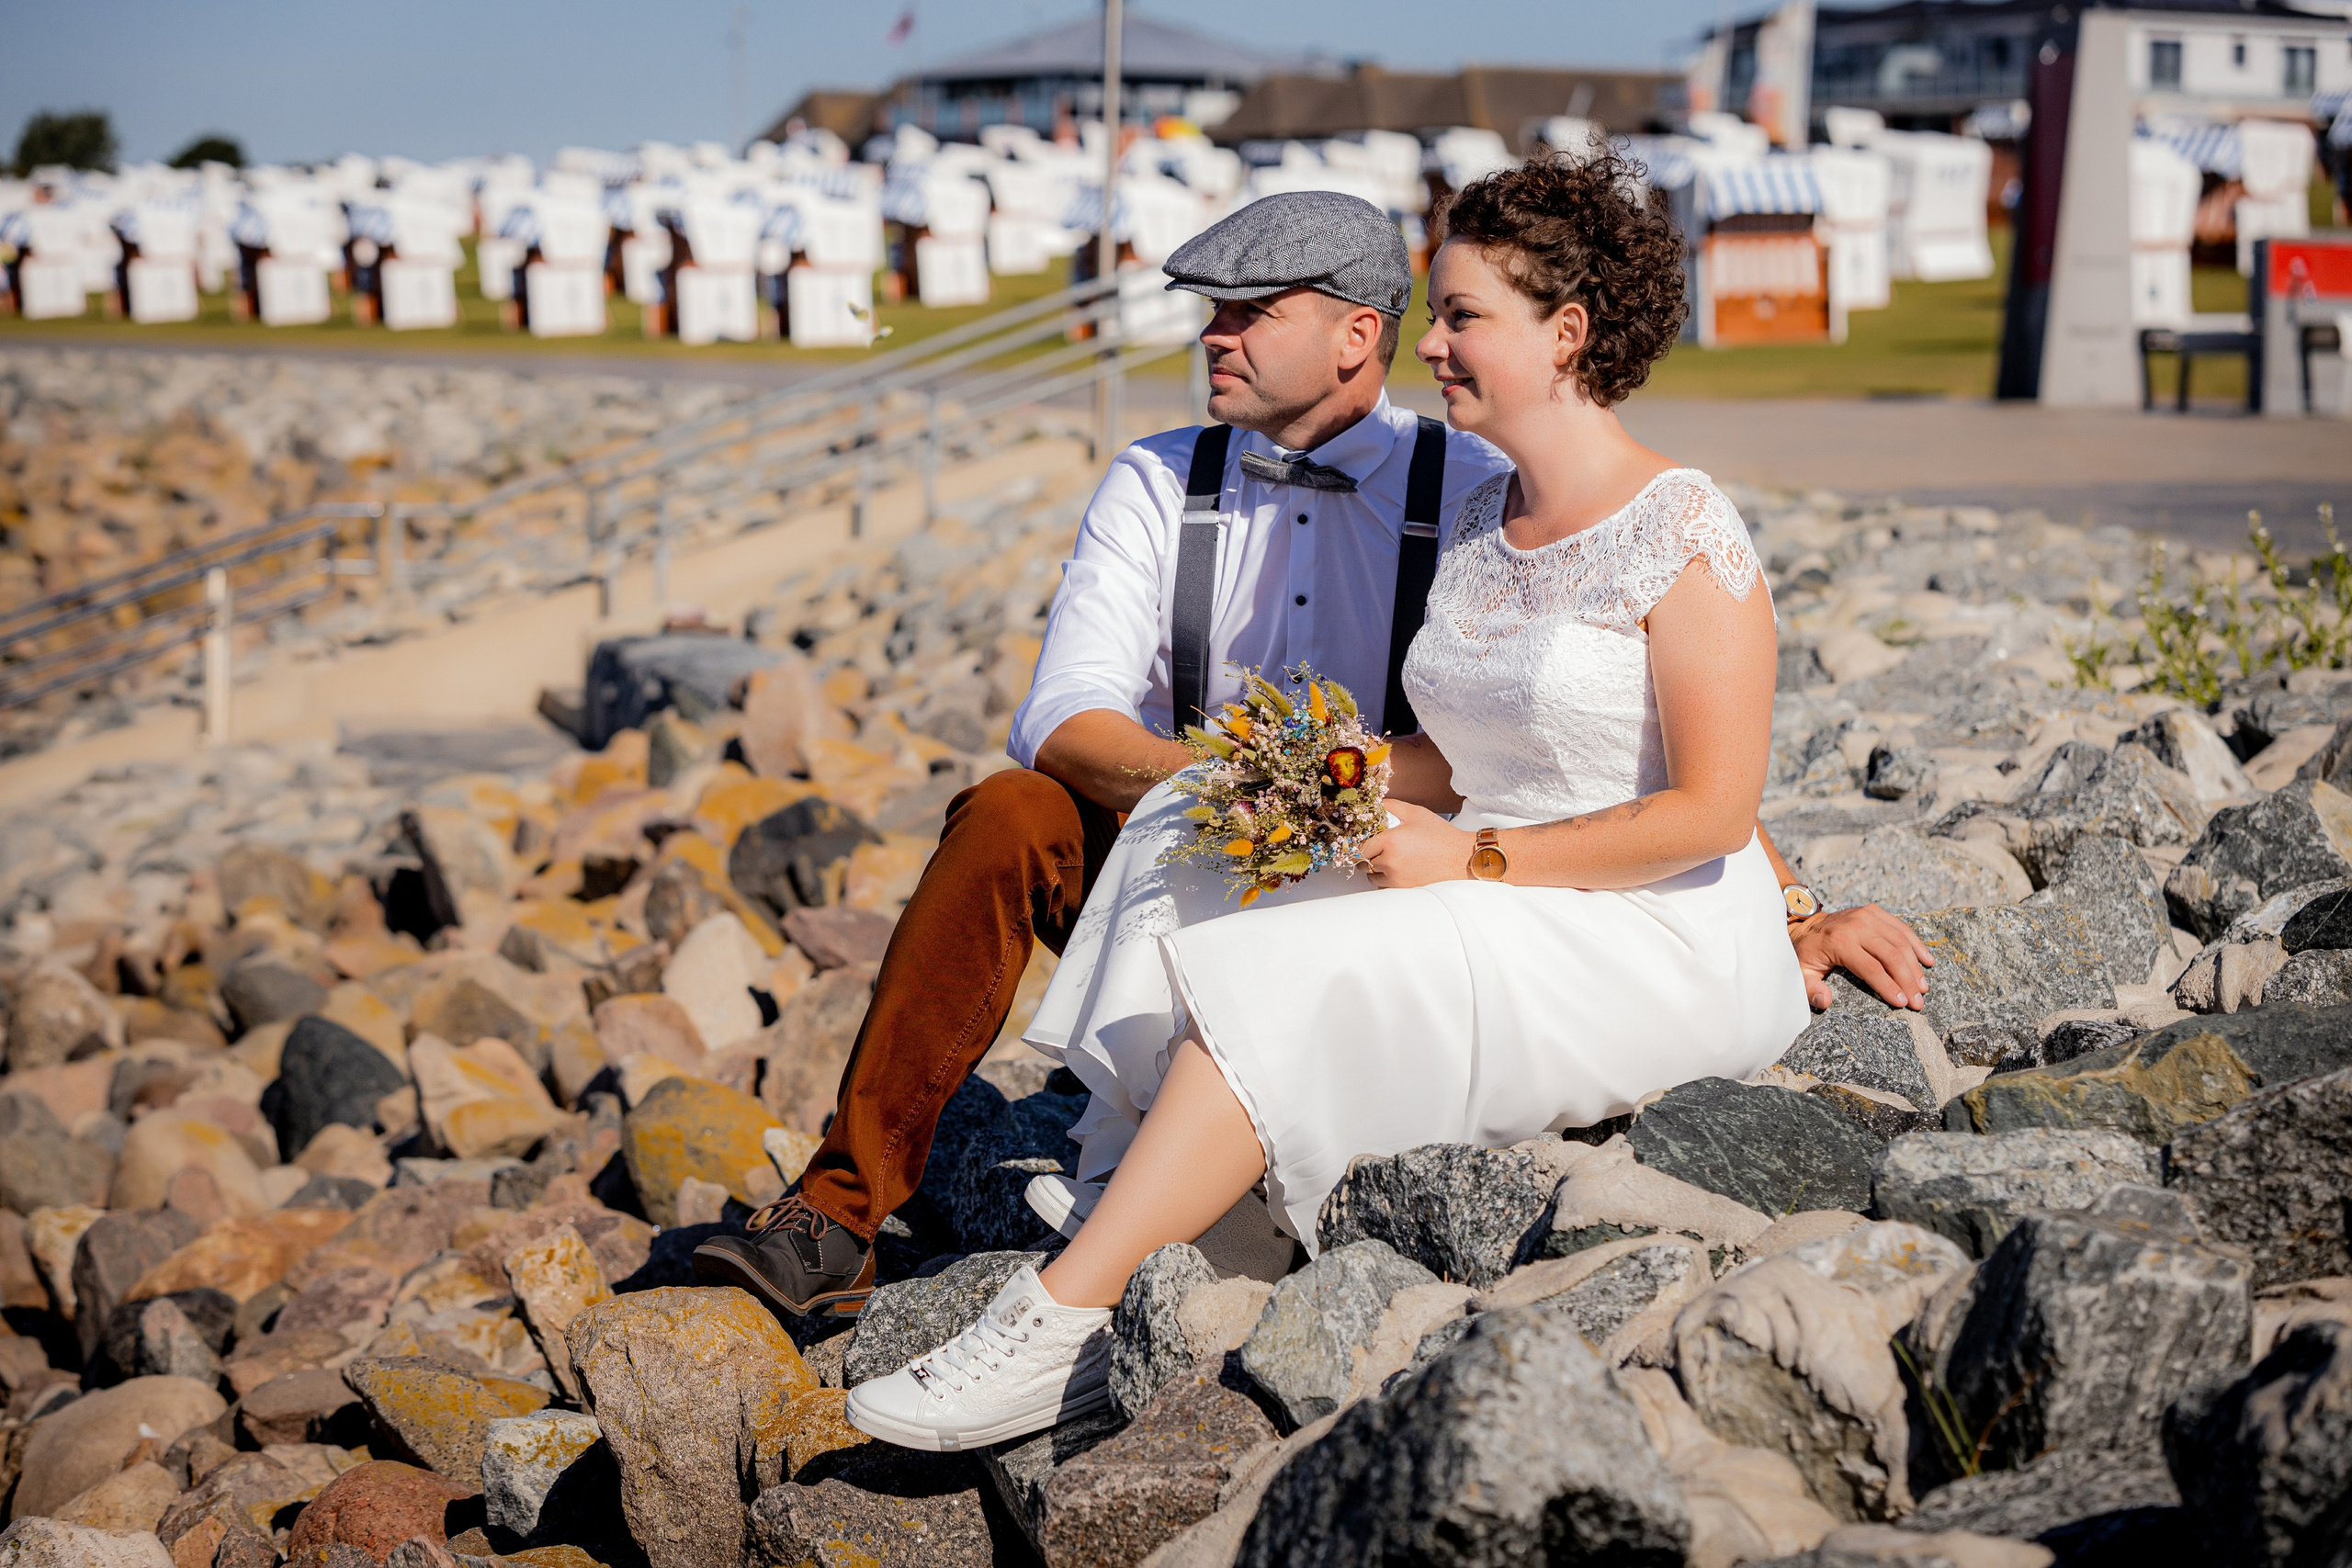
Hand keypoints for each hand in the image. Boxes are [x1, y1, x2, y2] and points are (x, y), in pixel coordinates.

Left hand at [1357, 801, 1475, 888]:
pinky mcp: (1402, 887)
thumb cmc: (1440, 834)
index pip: (1360, 846)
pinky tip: (1391, 868)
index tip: (1361, 840)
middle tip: (1373, 847)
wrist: (1459, 856)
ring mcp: (1396, 876)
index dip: (1359, 843)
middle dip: (1365, 854)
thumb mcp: (1415, 813)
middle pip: (1363, 861)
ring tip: (1383, 857)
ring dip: (1372, 867)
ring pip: (1370, 874)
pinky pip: (1381, 885)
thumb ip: (1391, 806)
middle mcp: (1390, 860)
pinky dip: (1382, 877)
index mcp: (1390, 840)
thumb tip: (1375, 805)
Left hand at [1793, 903, 1934, 1011]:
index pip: (1871, 968)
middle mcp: (1855, 926)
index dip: (1889, 987)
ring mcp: (1867, 916)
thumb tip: (1826, 1001)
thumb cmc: (1807, 953)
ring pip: (1900, 942)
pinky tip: (1927, 961)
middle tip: (1918, 1001)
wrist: (1806, 924)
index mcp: (1839, 942)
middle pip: (1891, 955)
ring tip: (1923, 988)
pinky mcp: (1874, 912)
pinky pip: (1901, 928)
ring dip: (1915, 966)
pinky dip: (1916, 944)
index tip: (1903, 1003)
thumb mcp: (1801, 973)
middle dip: (1907, 981)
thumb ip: (1811, 989)